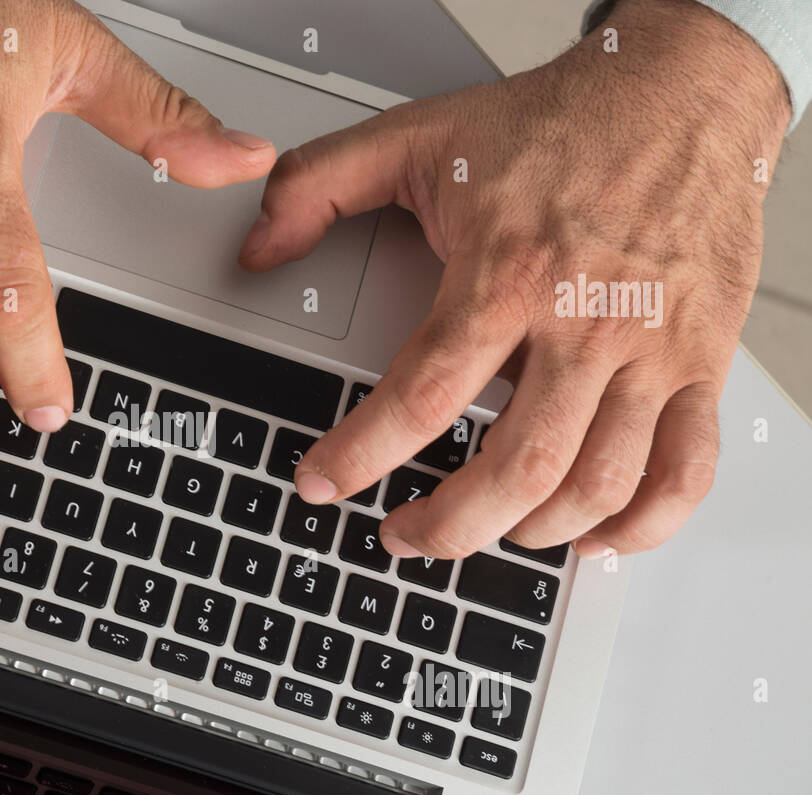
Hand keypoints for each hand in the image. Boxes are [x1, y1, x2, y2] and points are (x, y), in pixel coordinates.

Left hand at [239, 0, 788, 559]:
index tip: (321, 482)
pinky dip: (641, 524)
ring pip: (597, 484)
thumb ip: (321, 185)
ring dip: (531, 534)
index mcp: (509, 273)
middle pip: (515, 467)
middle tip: (402, 535)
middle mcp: (585, 322)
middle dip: (447, 525)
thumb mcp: (419, 136)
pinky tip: (594, 534)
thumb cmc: (560, 123)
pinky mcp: (703, 361)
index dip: (359, 455)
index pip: (423, 394)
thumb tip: (260, 244)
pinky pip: (687, 470)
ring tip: (485, 531)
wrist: (682, 92)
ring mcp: (652, 349)